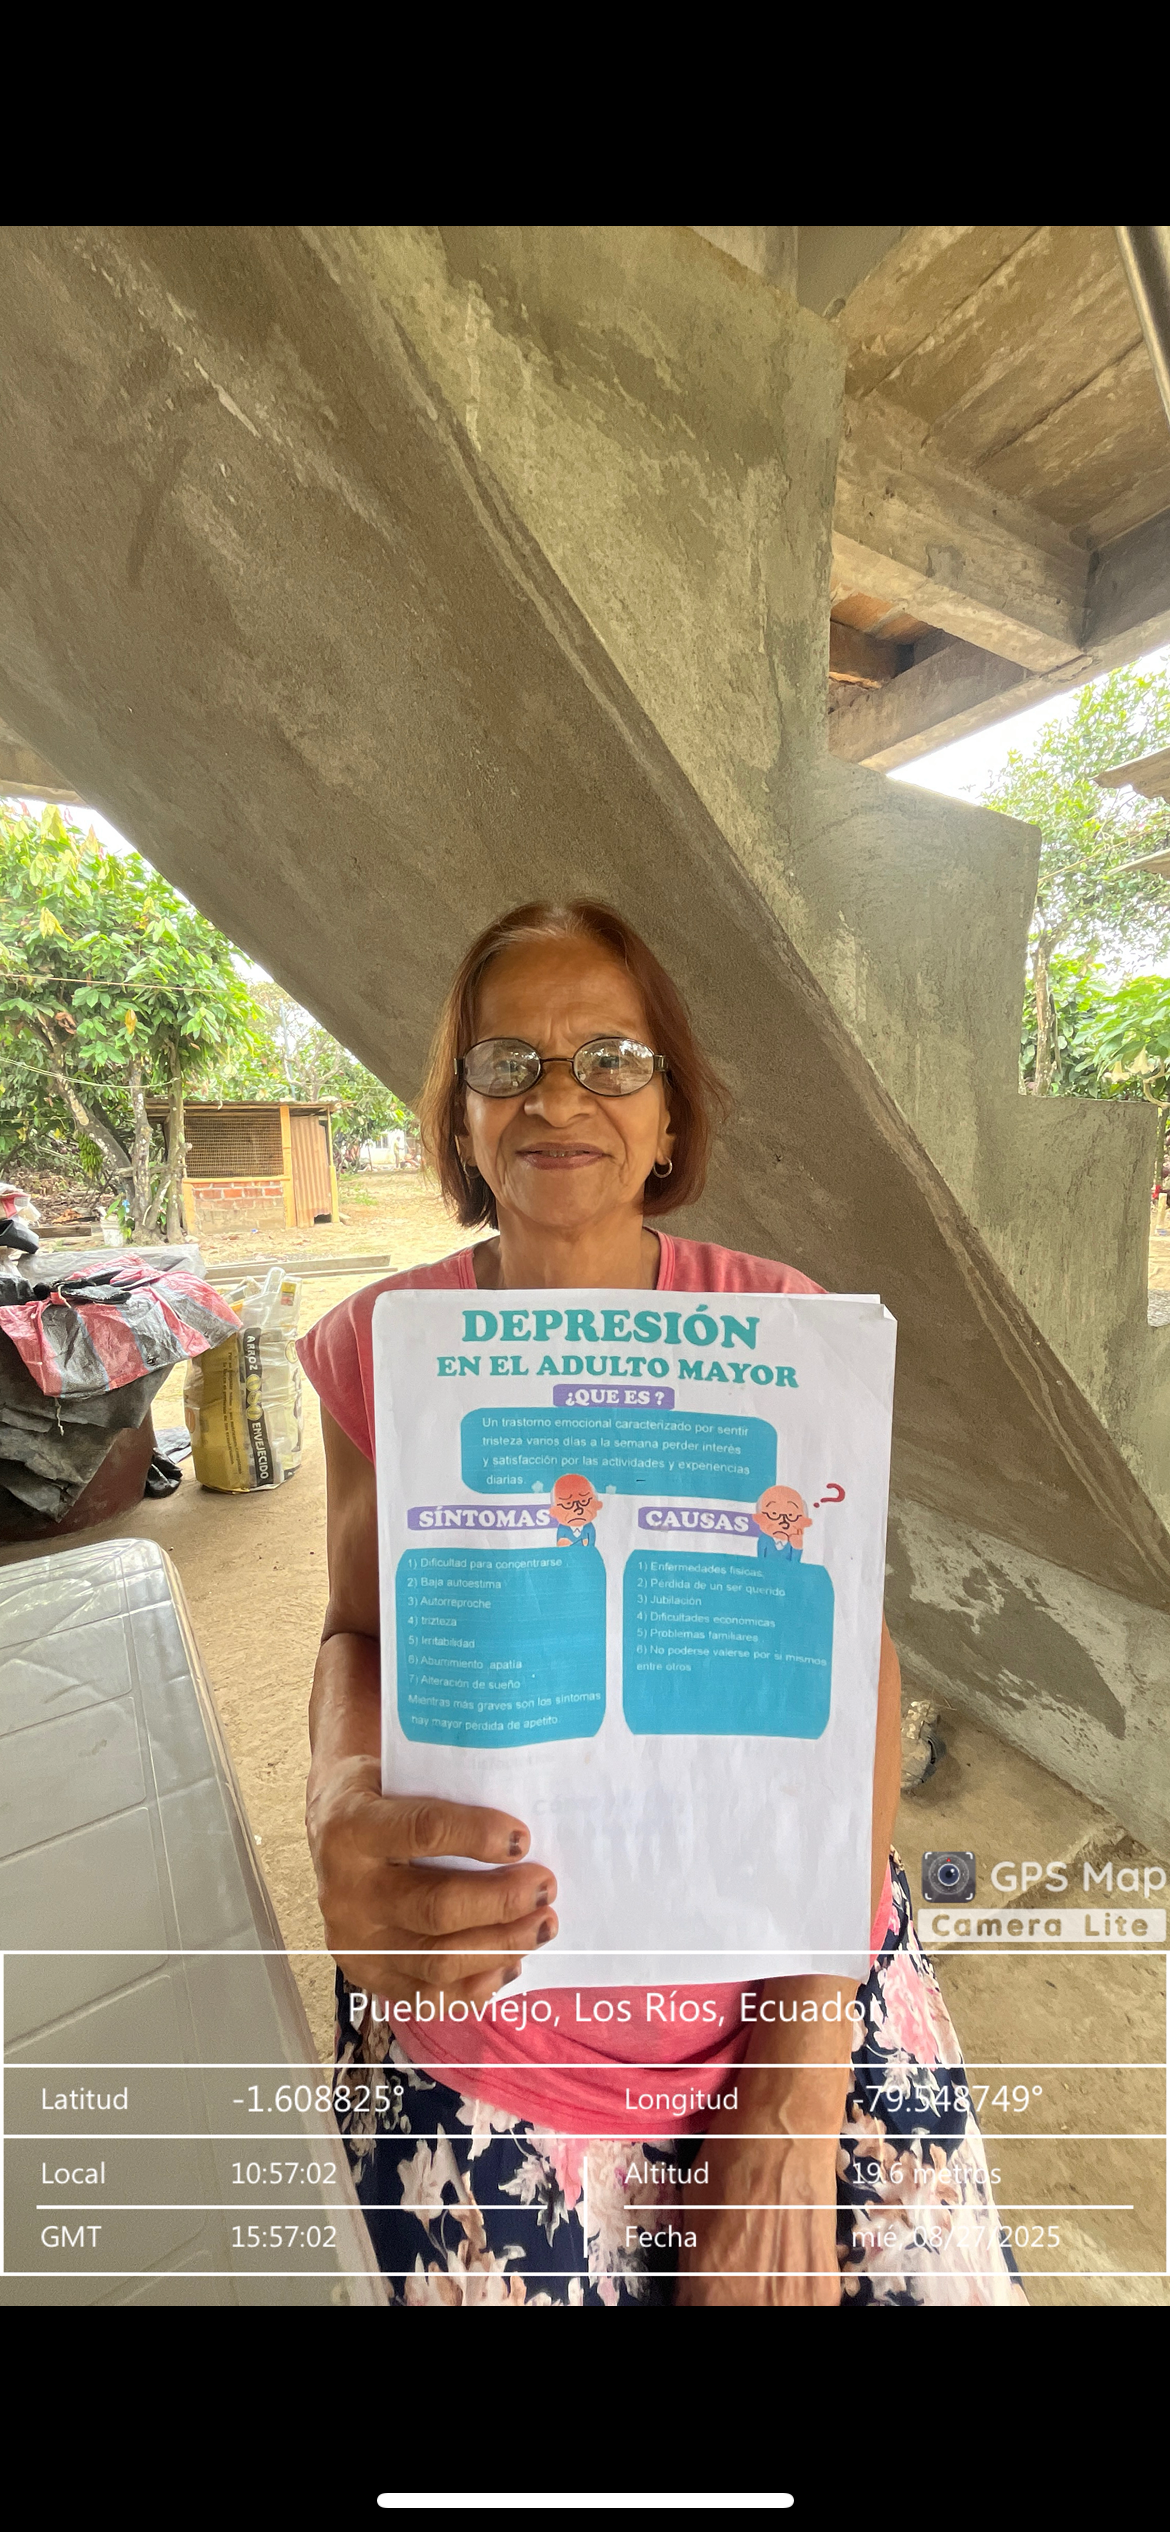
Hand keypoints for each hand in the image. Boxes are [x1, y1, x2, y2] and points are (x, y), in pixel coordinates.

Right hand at [306, 1753, 557, 2014]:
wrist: (331, 1830)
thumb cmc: (381, 1796)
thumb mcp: (398, 1771)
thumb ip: (448, 1786)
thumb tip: (520, 1810)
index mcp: (352, 1829)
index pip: (423, 1831)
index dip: (478, 1836)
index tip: (523, 1839)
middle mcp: (347, 1891)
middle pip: (435, 1908)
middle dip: (501, 1902)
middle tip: (545, 1887)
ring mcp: (355, 1942)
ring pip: (438, 1959)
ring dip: (501, 1946)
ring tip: (542, 1925)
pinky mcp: (367, 1975)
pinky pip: (429, 1995)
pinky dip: (477, 1984)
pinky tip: (512, 1962)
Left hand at [674, 2135, 841, 2307]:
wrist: (785, 2132)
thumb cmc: (729, 2166)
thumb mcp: (692, 2220)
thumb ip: (695, 2269)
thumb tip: (695, 2292)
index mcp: (709, 2290)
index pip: (696, 2311)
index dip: (701, 2297)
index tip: (707, 2286)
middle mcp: (752, 2304)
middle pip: (734, 2312)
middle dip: (730, 2297)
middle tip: (736, 2268)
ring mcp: (793, 2301)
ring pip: (772, 2310)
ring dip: (764, 2295)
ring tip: (763, 2262)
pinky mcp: (824, 2289)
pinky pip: (802, 2301)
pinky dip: (794, 2288)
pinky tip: (788, 2258)